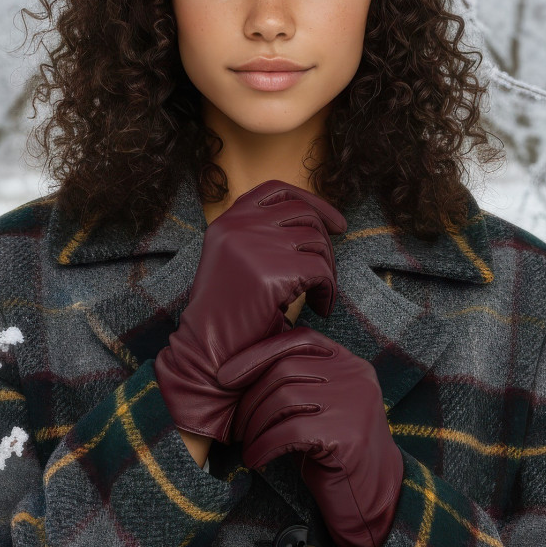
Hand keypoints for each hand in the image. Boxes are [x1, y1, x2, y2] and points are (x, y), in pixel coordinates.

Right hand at [154, 179, 345, 443]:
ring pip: (316, 242)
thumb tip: (321, 221)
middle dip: (325, 246)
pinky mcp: (268, 273)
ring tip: (319, 297)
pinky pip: (320, 271)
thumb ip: (265, 237)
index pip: (278, 190)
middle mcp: (236, 227)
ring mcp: (251, 247)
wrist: (208, 356)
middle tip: (325, 278)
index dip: (313, 201)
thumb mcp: (241, 264)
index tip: (337, 224)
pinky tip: (319, 310)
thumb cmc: (230, 317)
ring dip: (328, 271)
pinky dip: (328, 291)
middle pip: (304, 215)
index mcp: (226, 222)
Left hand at [216, 328, 403, 546]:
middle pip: (285, 370)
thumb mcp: (322, 407)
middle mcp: (355, 376)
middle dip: (250, 399)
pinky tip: (255, 459)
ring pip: (283, 399)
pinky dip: (263, 446)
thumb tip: (240, 372)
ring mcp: (353, 404)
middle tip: (235, 426)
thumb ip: (298, 383)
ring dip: (254, 425)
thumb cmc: (336, 451)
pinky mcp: (347, 436)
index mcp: (349, 362)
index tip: (226, 376)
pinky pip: (288, 432)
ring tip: (246, 444)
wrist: (374, 496)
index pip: (299, 340)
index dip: (258, 353)